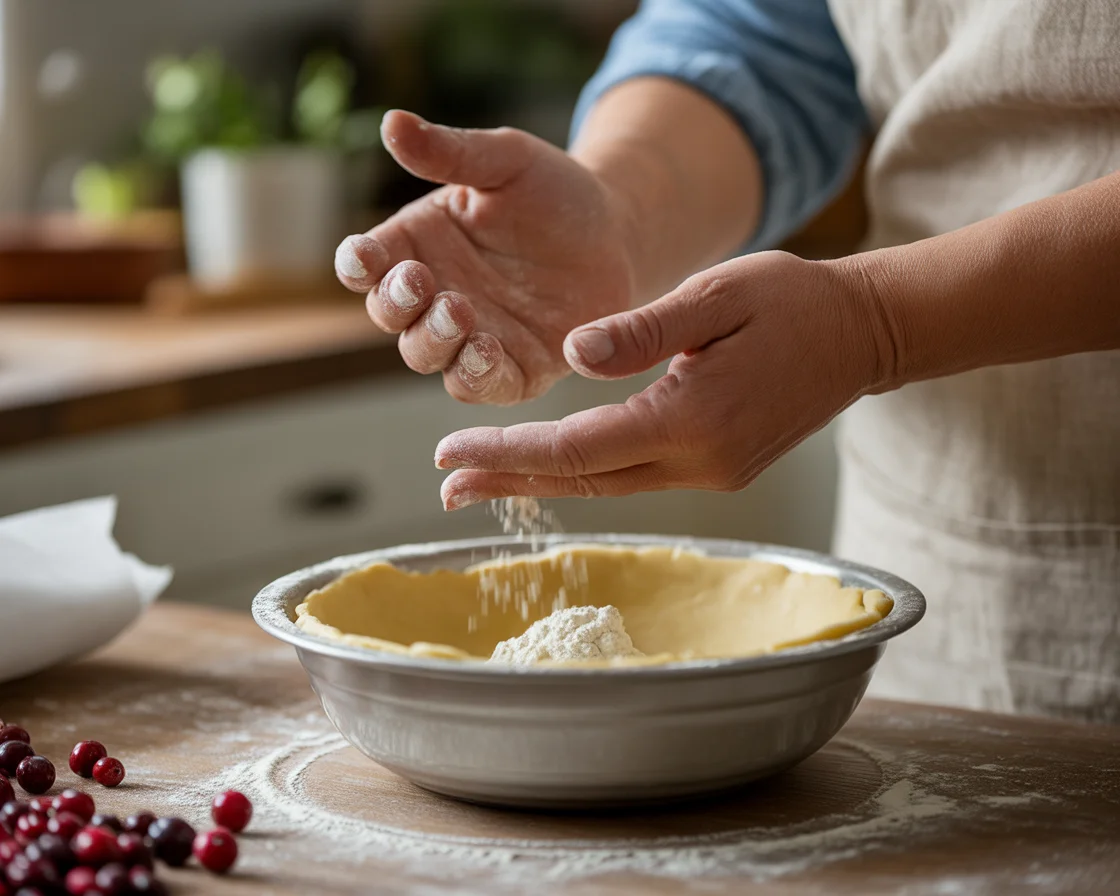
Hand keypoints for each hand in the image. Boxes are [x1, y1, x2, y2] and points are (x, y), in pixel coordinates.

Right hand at [335, 111, 634, 404]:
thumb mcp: (504, 160)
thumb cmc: (551, 191)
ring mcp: (470, 337)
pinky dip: (474, 375)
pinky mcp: (513, 370)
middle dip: (396, 303)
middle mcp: (434, 298)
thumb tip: (392, 122)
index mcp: (416, 246)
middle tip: (421, 283)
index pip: (366, 264)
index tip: (365, 257)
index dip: (358, 264)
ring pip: (427, 355)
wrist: (616, 232)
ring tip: (457, 311)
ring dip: (432, 340)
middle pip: (390, 316)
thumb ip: (450, 152)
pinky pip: (479, 384)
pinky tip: (484, 352)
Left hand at [433, 251, 890, 507]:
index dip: (508, 453)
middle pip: (585, 479)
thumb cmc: (790, 300)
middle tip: (444, 485)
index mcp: (691, 418)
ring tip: (481, 478)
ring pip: (609, 484)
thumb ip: (642, 330)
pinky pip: (637, 476)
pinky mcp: (719, 469)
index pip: (578, 448)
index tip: (448, 456)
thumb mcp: (715, 296)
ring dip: (544, 481)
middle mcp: (700, 462)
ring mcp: (712, 473)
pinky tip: (553, 462)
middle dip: (510, 480)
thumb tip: (571, 355)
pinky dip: (587, 470)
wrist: (861, 335)